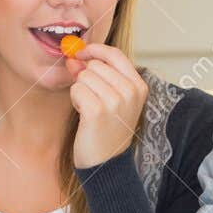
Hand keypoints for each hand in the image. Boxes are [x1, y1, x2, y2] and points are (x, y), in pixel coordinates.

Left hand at [65, 45, 146, 167]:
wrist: (107, 162)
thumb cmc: (108, 130)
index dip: (95, 50)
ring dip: (80, 90)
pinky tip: (84, 114)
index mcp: (139, 86)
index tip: (81, 53)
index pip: (115, 54)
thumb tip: (74, 58)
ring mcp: (115, 101)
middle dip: (86, 78)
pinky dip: (76, 100)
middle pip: (95, 65)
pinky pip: (76, 89)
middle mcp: (130, 91)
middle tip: (93, 99)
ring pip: (83, 76)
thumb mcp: (112, 99)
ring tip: (90, 109)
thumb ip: (95, 75)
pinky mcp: (97, 110)